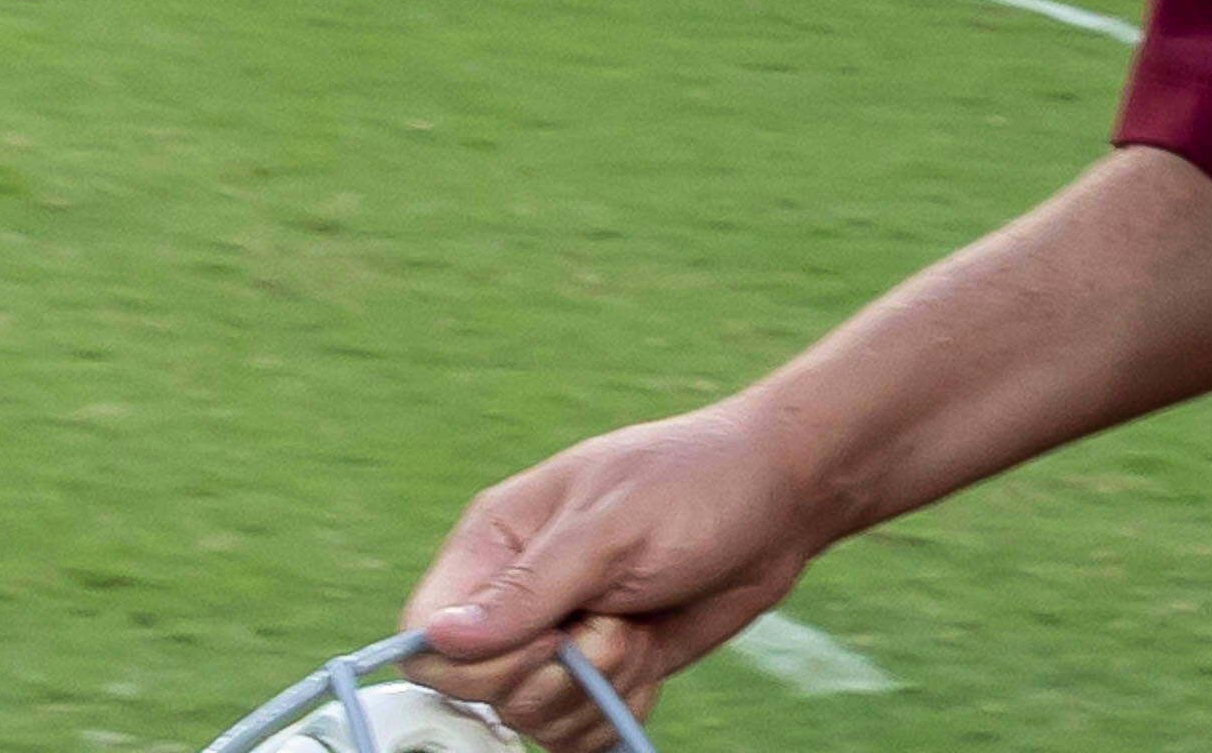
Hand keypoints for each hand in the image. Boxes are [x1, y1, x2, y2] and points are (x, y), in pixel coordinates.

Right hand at [401, 399, 832, 752]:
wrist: (785, 497)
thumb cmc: (701, 484)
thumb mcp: (614, 527)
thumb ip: (527, 589)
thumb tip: (437, 638)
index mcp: (496, 543)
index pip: (426, 637)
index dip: (473, 662)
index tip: (547, 636)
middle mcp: (516, 597)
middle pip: (479, 691)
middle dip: (555, 673)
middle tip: (611, 621)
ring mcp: (559, 638)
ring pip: (532, 716)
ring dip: (597, 687)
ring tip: (638, 626)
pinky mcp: (602, 669)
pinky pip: (580, 728)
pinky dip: (620, 705)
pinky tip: (651, 653)